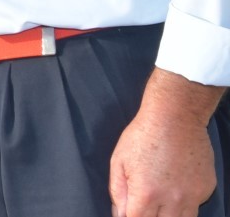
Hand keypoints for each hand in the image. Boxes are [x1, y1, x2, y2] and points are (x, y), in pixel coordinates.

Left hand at [109, 71, 221, 215]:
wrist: (176, 117)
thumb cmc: (143, 136)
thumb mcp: (118, 162)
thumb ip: (118, 193)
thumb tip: (119, 214)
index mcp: (146, 194)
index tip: (131, 211)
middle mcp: (172, 200)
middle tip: (145, 205)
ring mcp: (192, 196)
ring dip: (169, 215)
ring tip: (160, 202)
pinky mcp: (206, 189)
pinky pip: (194, 206)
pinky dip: (184, 204)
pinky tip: (176, 188)